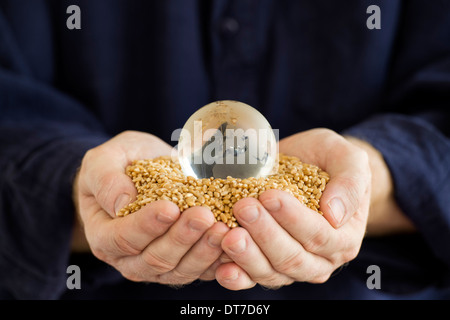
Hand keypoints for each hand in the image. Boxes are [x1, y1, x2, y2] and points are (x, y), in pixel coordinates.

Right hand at [73, 131, 228, 284]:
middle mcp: (129, 258)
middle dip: (181, 238)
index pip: (122, 238)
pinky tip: (234, 241)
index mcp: (103, 234)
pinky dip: (218, 259)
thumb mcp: (104, 160)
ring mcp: (157, 265)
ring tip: (223, 228)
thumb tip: (122, 203)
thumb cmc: (120, 164)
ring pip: (181, 269)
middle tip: (203, 215)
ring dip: (204, 251)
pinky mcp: (183, 263)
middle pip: (155, 259)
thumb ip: (106, 179)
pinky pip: (201, 269)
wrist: (143, 169)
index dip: (146, 226)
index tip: (170, 207)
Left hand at [215, 129, 370, 288]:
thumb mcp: (348, 158)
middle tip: (243, 208)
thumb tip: (334, 214)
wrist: (308, 167)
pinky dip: (236, 276)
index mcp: (344, 238)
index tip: (269, 196)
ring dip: (247, 256)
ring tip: (227, 235)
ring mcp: (291, 267)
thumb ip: (350, 182)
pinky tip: (221, 267)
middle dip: (265, 234)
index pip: (319, 235)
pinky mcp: (267, 265)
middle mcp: (320, 260)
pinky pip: (252, 278)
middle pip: (292, 258)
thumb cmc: (329, 162)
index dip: (293, 219)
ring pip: (271, 272)